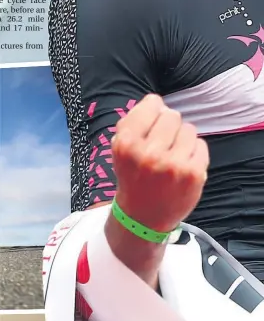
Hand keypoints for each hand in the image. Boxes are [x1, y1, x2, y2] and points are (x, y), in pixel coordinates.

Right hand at [112, 94, 208, 233]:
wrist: (142, 217)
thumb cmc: (133, 176)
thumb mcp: (120, 148)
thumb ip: (134, 121)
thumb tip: (157, 103)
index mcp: (126, 143)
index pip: (152, 104)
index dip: (153, 110)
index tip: (152, 121)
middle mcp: (149, 153)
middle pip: (172, 115)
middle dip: (168, 126)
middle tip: (162, 143)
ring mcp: (173, 164)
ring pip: (188, 129)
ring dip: (182, 139)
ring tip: (172, 155)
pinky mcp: (193, 174)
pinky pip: (200, 145)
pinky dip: (193, 152)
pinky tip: (182, 165)